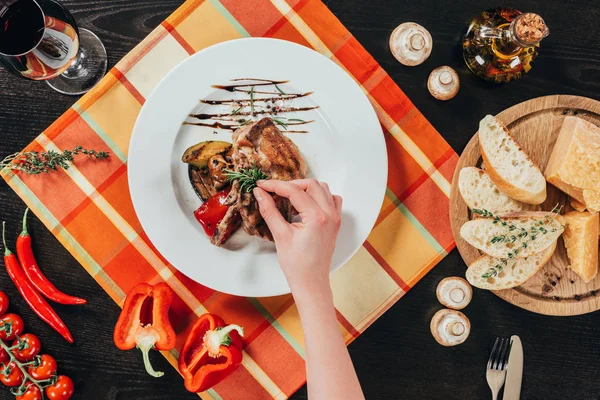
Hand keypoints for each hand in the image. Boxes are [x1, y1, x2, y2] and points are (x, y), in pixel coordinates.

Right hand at [253, 179, 341, 294]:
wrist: (311, 282)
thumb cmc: (297, 265)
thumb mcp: (280, 235)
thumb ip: (269, 210)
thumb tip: (260, 194)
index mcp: (317, 217)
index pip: (294, 191)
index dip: (275, 185)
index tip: (261, 185)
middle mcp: (329, 215)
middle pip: (310, 184)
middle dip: (290, 185)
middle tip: (273, 192)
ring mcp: (335, 218)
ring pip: (322, 189)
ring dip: (305, 189)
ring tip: (288, 199)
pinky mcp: (335, 222)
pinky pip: (331, 200)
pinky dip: (319, 196)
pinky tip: (305, 205)